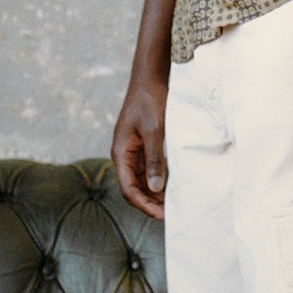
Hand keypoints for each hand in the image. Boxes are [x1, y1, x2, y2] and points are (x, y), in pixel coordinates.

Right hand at [111, 76, 168, 218]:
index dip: (144, 204)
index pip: (128, 188)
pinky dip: (157, 180)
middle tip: (169, 214)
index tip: (161, 215)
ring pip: (140, 180)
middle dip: (149, 203)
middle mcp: (124, 154)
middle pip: (133, 187)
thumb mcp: (155, 131)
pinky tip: (170, 186)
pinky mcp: (142, 145)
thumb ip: (155, 160)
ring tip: (171, 204)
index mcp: (121, 152)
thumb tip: (155, 188)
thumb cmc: (150, 100)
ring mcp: (132, 150)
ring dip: (153, 193)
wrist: (150, 77)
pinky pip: (147, 169)